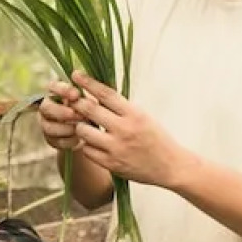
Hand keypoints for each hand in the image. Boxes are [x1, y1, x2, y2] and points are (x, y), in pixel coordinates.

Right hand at [38, 81, 86, 152]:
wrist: (92, 130)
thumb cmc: (92, 110)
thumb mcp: (91, 101)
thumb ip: (86, 98)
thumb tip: (88, 99)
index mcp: (56, 93)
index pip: (52, 87)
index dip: (62, 90)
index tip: (76, 95)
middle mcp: (47, 107)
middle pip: (45, 108)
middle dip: (60, 111)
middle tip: (75, 114)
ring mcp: (47, 124)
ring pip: (48, 126)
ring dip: (65, 128)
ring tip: (80, 129)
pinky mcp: (51, 139)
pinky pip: (55, 141)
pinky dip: (68, 141)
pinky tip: (80, 140)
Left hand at [64, 72, 194, 189]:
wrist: (170, 166)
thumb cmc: (156, 138)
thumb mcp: (143, 116)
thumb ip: (121, 107)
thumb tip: (95, 93)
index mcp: (134, 114)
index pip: (106, 94)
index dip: (88, 83)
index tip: (76, 74)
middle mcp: (124, 129)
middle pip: (90, 110)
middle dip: (77, 103)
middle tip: (71, 100)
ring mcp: (116, 148)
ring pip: (83, 131)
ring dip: (80, 126)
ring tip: (85, 125)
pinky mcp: (111, 163)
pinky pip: (87, 150)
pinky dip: (86, 144)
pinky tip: (92, 142)